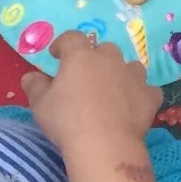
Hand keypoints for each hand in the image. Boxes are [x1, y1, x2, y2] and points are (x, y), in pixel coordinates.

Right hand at [22, 31, 160, 149]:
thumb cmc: (66, 120)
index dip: (64, 44)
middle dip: (95, 58)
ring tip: (111, 90)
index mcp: (81, 57)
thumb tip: (31, 76)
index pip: (72, 38)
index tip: (57, 54)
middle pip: (105, 50)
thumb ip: (35, 86)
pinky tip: (132, 106)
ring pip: (130, 66)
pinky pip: (146, 89)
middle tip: (85, 77)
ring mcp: (134, 76)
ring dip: (121, 74)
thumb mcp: (41, 104)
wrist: (104, 143)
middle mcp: (111, 60)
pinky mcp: (150, 95)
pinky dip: (139, 95)